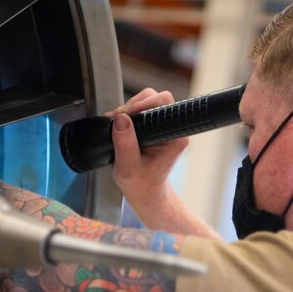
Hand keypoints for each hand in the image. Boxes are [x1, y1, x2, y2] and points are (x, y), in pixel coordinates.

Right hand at [109, 88, 187, 213]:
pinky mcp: (154, 127)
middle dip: (133, 106)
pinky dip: (127, 115)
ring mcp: (163, 127)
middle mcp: (172, 129)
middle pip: (154, 98)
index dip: (143, 104)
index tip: (127, 115)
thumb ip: (125, 143)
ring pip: (146, 101)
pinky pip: (141, 110)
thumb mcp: (128, 168)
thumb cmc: (141, 185)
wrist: (145, 193)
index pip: (164, 104)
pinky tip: (120, 127)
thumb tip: (120, 119)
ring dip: (128, 110)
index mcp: (175, 137)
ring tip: (117, 126)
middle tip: (117, 121)